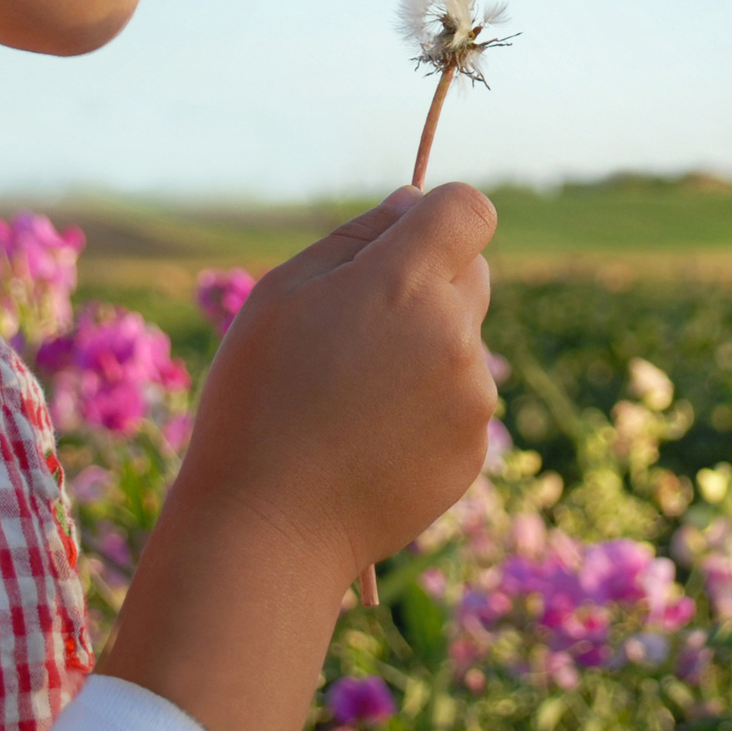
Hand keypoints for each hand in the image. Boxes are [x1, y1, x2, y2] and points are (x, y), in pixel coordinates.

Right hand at [94, 181, 497, 730]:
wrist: (268, 526)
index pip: (469, 211)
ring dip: (426, 351)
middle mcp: (453, 334)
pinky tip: (371, 439)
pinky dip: (428, 409)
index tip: (407, 240)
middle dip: (431, 284)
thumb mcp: (282, 293)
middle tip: (359, 329)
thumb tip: (411, 204)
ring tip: (353, 399)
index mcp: (404, 283)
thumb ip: (357, 236)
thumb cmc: (257, 399)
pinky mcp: (474, 448)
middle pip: (474, 273)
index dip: (440, 216)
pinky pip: (461, 402)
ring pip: (464, 343)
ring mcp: (472, 396)